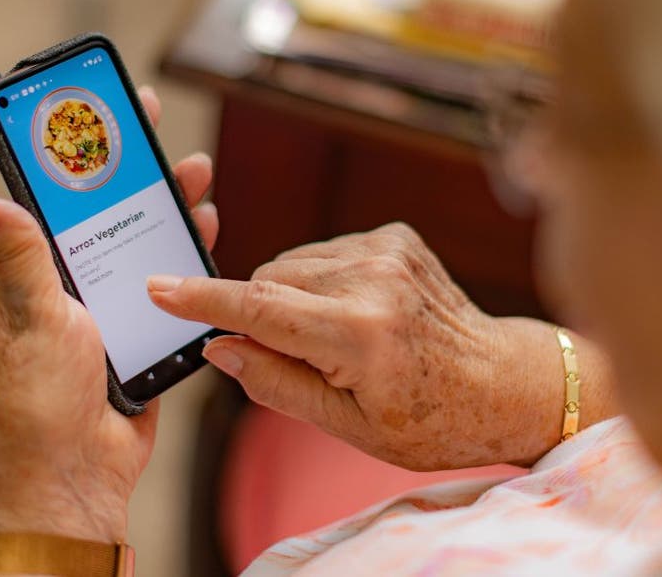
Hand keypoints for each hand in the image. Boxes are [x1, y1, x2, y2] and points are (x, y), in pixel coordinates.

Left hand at [0, 87, 218, 541]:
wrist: (73, 474)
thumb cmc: (34, 398)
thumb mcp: (28, 314)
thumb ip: (17, 252)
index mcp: (32, 270)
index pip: (58, 194)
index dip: (85, 150)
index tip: (111, 110)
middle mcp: (69, 283)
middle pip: (111, 213)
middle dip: (142, 175)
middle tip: (168, 143)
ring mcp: (108, 308)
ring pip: (145, 246)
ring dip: (170, 213)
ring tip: (198, 184)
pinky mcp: (141, 335)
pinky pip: (171, 288)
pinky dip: (190, 263)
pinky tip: (204, 238)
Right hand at [148, 223, 587, 470]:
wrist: (501, 383)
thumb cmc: (429, 419)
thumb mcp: (348, 425)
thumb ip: (276, 383)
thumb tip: (220, 348)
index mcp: (362, 335)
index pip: (261, 308)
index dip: (204, 301)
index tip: (159, 289)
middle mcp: (374, 280)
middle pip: (271, 281)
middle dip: (254, 312)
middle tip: (281, 355)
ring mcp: (388, 250)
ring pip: (293, 264)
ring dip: (287, 296)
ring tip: (331, 340)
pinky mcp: (396, 236)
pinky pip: (325, 253)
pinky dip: (318, 280)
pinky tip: (352, 313)